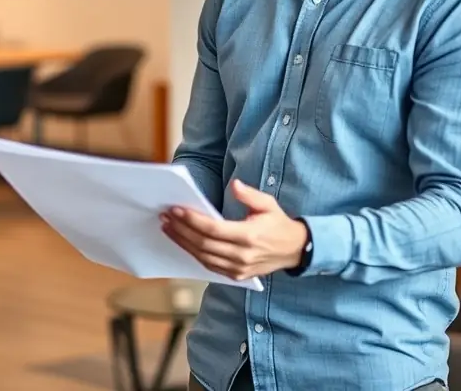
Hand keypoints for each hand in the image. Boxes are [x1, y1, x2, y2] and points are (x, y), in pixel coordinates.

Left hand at [161, 179, 307, 279]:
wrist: (295, 250)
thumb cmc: (278, 224)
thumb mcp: (268, 204)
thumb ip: (250, 195)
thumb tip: (235, 185)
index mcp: (249, 236)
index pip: (213, 229)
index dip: (192, 220)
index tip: (175, 210)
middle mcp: (242, 256)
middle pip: (203, 244)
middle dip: (181, 230)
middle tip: (165, 217)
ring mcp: (238, 269)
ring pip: (203, 257)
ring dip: (183, 242)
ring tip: (168, 228)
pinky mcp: (236, 275)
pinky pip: (209, 265)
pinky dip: (193, 254)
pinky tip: (183, 242)